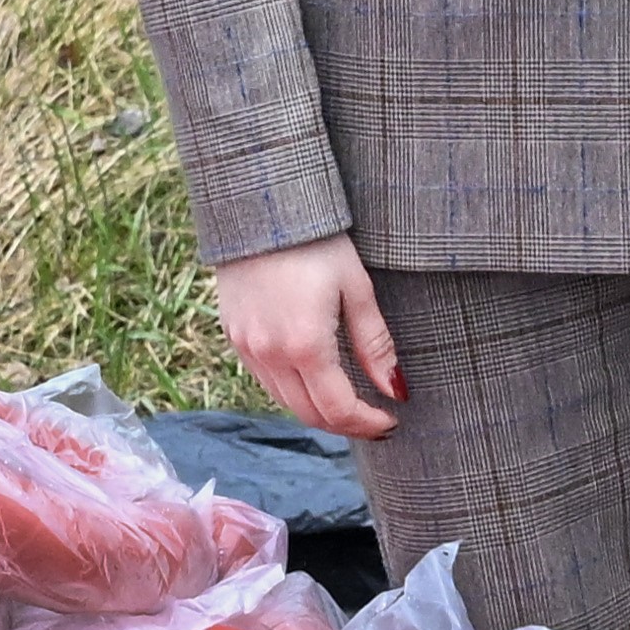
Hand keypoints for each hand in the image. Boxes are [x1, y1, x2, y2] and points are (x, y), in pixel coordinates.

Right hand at [212, 234, 401, 437]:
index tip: (391, 421)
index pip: (338, 409)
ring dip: (317, 410)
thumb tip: (395, 389)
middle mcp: (270, 353)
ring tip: (349, 402)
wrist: (260, 205)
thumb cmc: (317, 240)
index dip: (367, 424)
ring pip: (284, 401)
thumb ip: (375, 344)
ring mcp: (246, 346)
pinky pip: (265, 379)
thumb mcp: (356, 288)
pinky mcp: (234, 335)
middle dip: (344, 424)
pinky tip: (315, 378)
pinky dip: (292, 390)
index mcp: (305, 345)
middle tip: (374, 419)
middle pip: (308, 414)